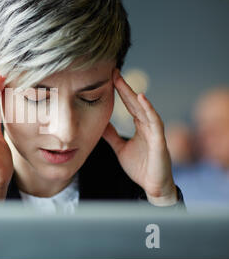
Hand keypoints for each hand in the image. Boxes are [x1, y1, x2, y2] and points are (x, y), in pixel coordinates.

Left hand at [102, 68, 177, 205]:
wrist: (152, 187)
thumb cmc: (141, 167)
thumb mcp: (121, 148)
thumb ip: (112, 136)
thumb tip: (100, 124)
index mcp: (140, 126)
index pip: (129, 104)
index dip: (120, 91)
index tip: (109, 78)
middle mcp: (148, 125)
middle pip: (135, 102)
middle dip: (124, 87)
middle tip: (113, 72)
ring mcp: (155, 131)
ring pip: (144, 108)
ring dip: (133, 94)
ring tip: (122, 81)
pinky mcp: (159, 140)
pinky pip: (155, 121)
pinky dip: (148, 109)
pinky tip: (141, 98)